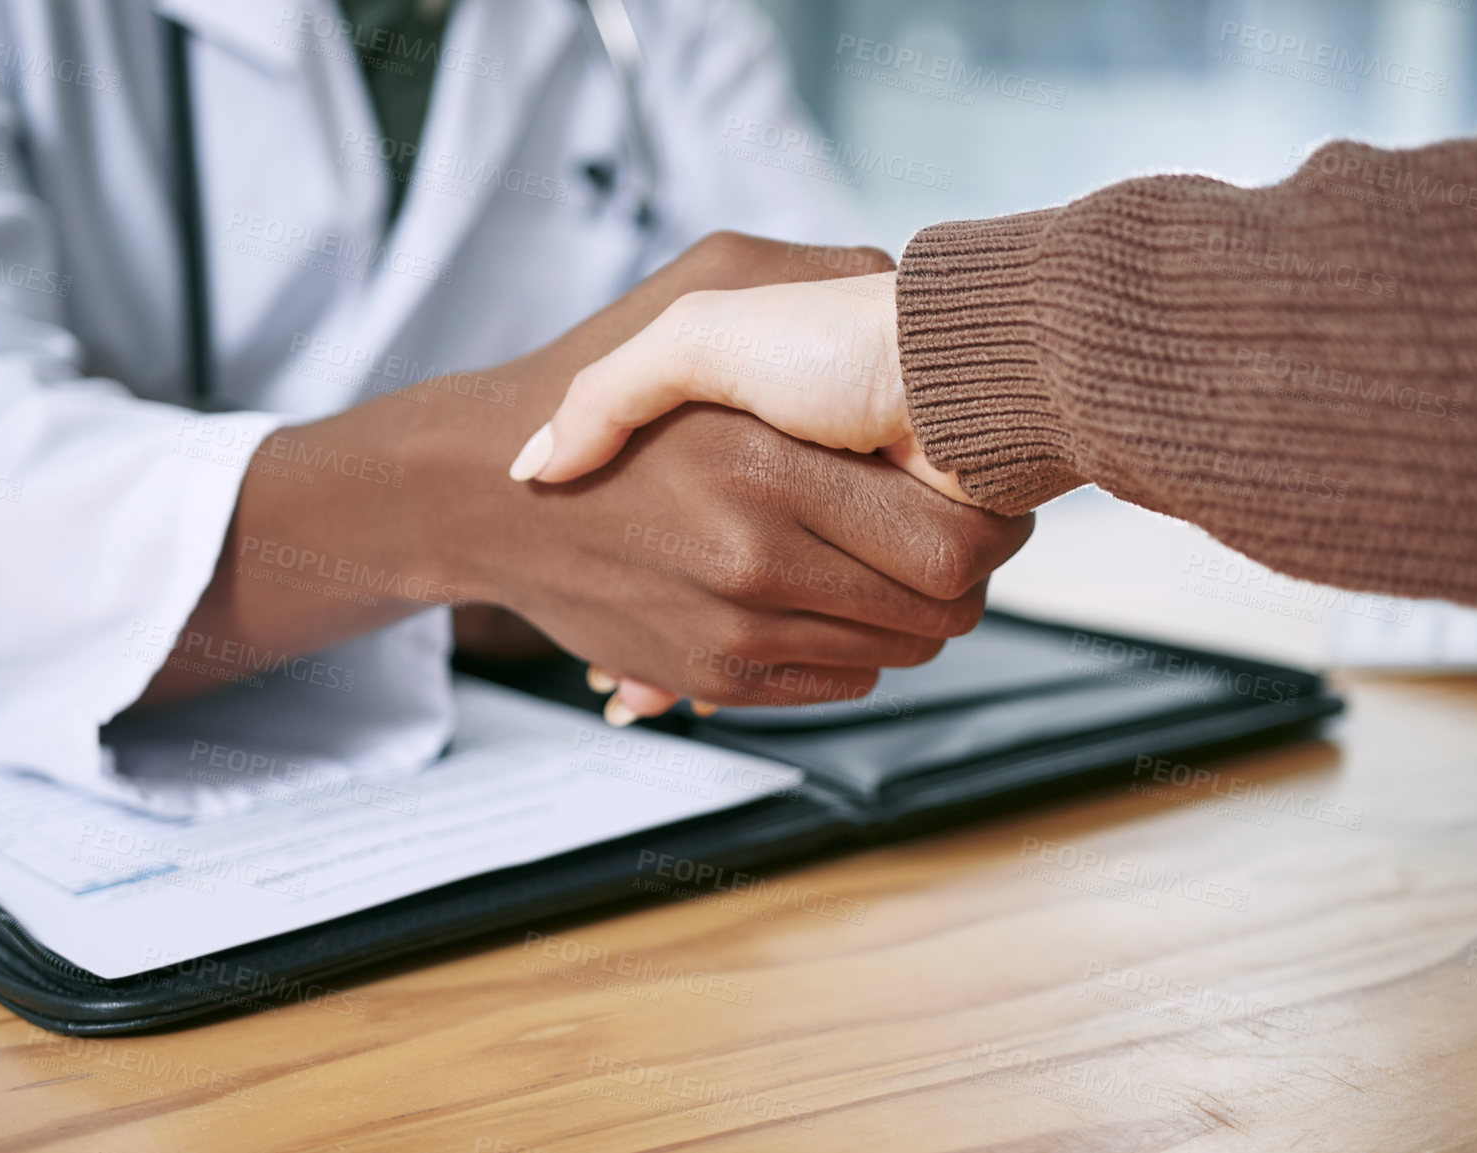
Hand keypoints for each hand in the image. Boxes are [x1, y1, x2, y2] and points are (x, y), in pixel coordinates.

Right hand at [134, 234, 1033, 721]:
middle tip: (948, 527)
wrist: (483, 496)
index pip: (961, 546)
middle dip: (965, 573)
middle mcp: (756, 563)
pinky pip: (841, 680)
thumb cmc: (600, 378)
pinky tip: (834, 595)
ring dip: (915, 614)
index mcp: (770, 468)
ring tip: (890, 558)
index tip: (972, 490)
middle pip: (944, 610)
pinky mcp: (713, 678)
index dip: (993, 525)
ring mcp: (734, 632)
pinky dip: (860, 649)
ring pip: (901, 653)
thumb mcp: (703, 293)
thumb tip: (919, 302)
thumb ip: (818, 276)